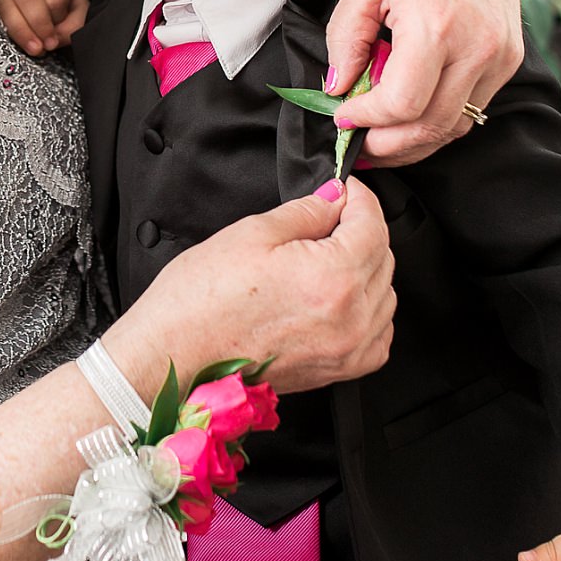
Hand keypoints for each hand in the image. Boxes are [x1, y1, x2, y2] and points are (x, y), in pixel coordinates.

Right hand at [0, 0, 88, 55]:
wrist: (47, 9)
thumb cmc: (63, 11)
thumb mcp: (76, 17)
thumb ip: (71, 28)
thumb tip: (51, 41)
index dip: (55, 19)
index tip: (55, 39)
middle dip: (37, 24)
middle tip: (43, 46)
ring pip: (6, 5)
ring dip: (19, 31)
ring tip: (33, 49)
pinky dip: (7, 31)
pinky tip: (18, 43)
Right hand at [107, 179, 396, 396]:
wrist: (175, 353)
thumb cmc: (200, 299)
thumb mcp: (252, 233)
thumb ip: (306, 211)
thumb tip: (334, 199)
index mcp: (333, 277)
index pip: (373, 224)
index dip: (360, 197)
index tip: (345, 189)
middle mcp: (350, 317)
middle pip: (383, 258)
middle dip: (361, 230)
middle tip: (327, 219)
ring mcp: (347, 349)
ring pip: (385, 295)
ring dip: (367, 269)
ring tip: (326, 259)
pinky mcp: (338, 371)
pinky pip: (379, 334)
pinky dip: (369, 311)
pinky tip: (339, 298)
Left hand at [328, 0, 523, 165]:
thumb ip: (346, 43)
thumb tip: (336, 91)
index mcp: (439, 26)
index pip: (401, 106)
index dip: (366, 121)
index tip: (342, 118)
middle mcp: (480, 45)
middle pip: (432, 125)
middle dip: (389, 143)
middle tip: (358, 145)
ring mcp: (502, 52)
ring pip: (457, 124)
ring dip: (416, 137)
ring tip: (381, 134)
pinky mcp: (512, 53)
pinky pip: (475, 104)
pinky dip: (441, 114)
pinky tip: (412, 107)